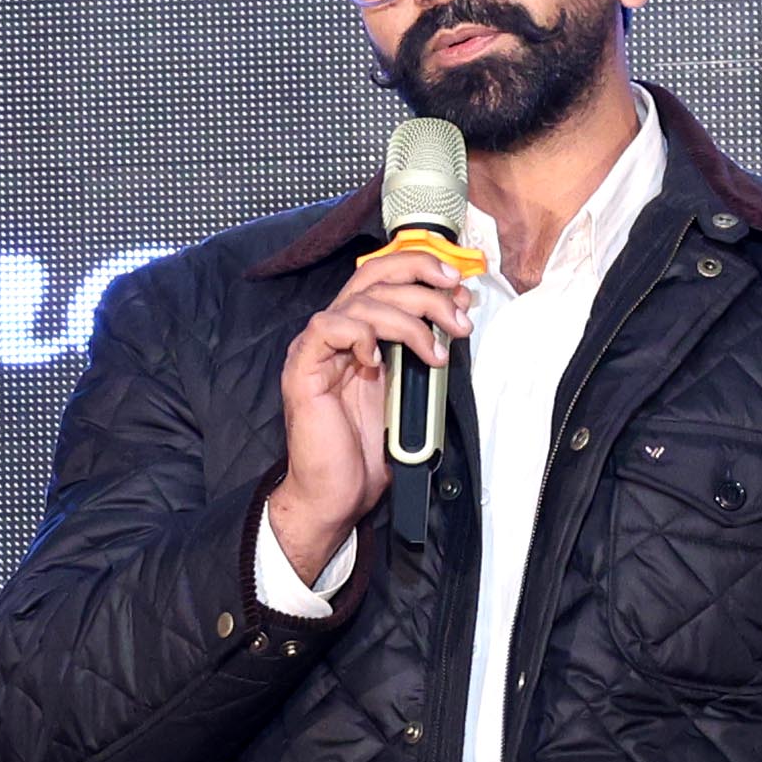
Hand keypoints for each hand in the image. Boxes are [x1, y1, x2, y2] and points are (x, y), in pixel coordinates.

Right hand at [264, 247, 464, 582]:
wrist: (336, 494)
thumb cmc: (366, 451)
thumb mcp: (409, 389)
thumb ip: (422, 349)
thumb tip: (454, 315)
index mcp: (359, 332)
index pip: (384, 275)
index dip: (421, 267)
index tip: (458, 285)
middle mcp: (336, 332)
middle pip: (375, 274)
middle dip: (424, 283)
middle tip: (458, 314)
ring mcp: (318, 349)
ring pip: (364, 301)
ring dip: (411, 322)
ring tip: (436, 355)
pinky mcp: (303, 368)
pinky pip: (330, 327)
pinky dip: (361, 335)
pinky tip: (377, 361)